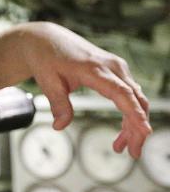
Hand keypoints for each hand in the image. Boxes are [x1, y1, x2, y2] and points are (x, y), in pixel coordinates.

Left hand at [18, 23, 150, 156]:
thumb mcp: (47, 81)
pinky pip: (129, 94)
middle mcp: (112, 66)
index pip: (121, 93)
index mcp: (94, 69)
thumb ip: (58, 104)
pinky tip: (122, 133)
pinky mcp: (116, 71)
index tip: (144, 131)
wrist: (46, 38)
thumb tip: (60, 126)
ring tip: (121, 147)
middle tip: (132, 153)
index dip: (134, 113)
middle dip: (137, 127)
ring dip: (133, 124)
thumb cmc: (46, 58)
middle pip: (135, 99)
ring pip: (135, 99)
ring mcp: (116, 67)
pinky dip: (129, 114)